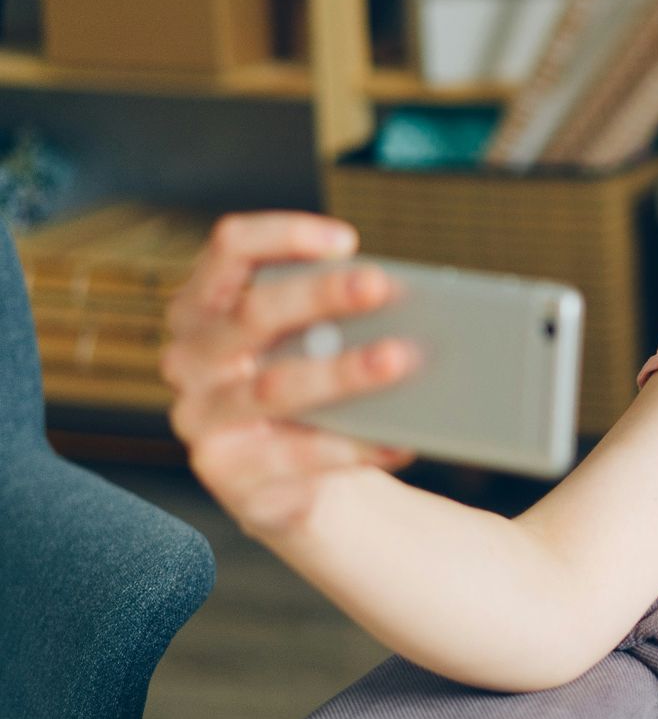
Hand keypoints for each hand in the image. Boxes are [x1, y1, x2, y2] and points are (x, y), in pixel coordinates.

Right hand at [162, 212, 419, 539]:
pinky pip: (295, 457)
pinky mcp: (230, 477)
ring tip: (399, 359)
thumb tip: (406, 303)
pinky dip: (353, 446)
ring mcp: (203, 420)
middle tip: (381, 286)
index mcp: (206, 307)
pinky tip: (399, 438)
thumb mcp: (312, 344)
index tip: (347, 240)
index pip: (229, 248)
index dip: (284, 235)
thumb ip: (336, 318)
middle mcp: (191, 359)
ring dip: (342, 372)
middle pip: (252, 314)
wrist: (297, 483)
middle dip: (320, 295)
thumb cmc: (313, 391)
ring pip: (274, 387)